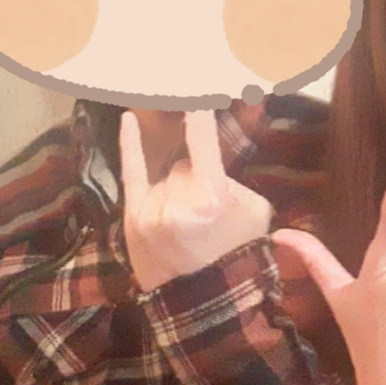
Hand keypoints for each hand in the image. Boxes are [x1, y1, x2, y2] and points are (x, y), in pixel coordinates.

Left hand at [120, 110, 273, 291]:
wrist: (207, 300)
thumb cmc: (239, 253)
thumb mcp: (255, 211)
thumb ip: (234, 178)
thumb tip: (213, 148)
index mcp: (212, 195)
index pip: (202, 137)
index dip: (200, 110)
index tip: (199, 83)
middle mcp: (177, 199)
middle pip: (184, 164)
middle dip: (194, 175)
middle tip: (205, 207)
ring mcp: (151, 210)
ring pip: (165, 175)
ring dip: (176, 186)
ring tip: (187, 221)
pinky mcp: (133, 220)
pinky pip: (132, 173)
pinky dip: (131, 146)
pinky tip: (130, 120)